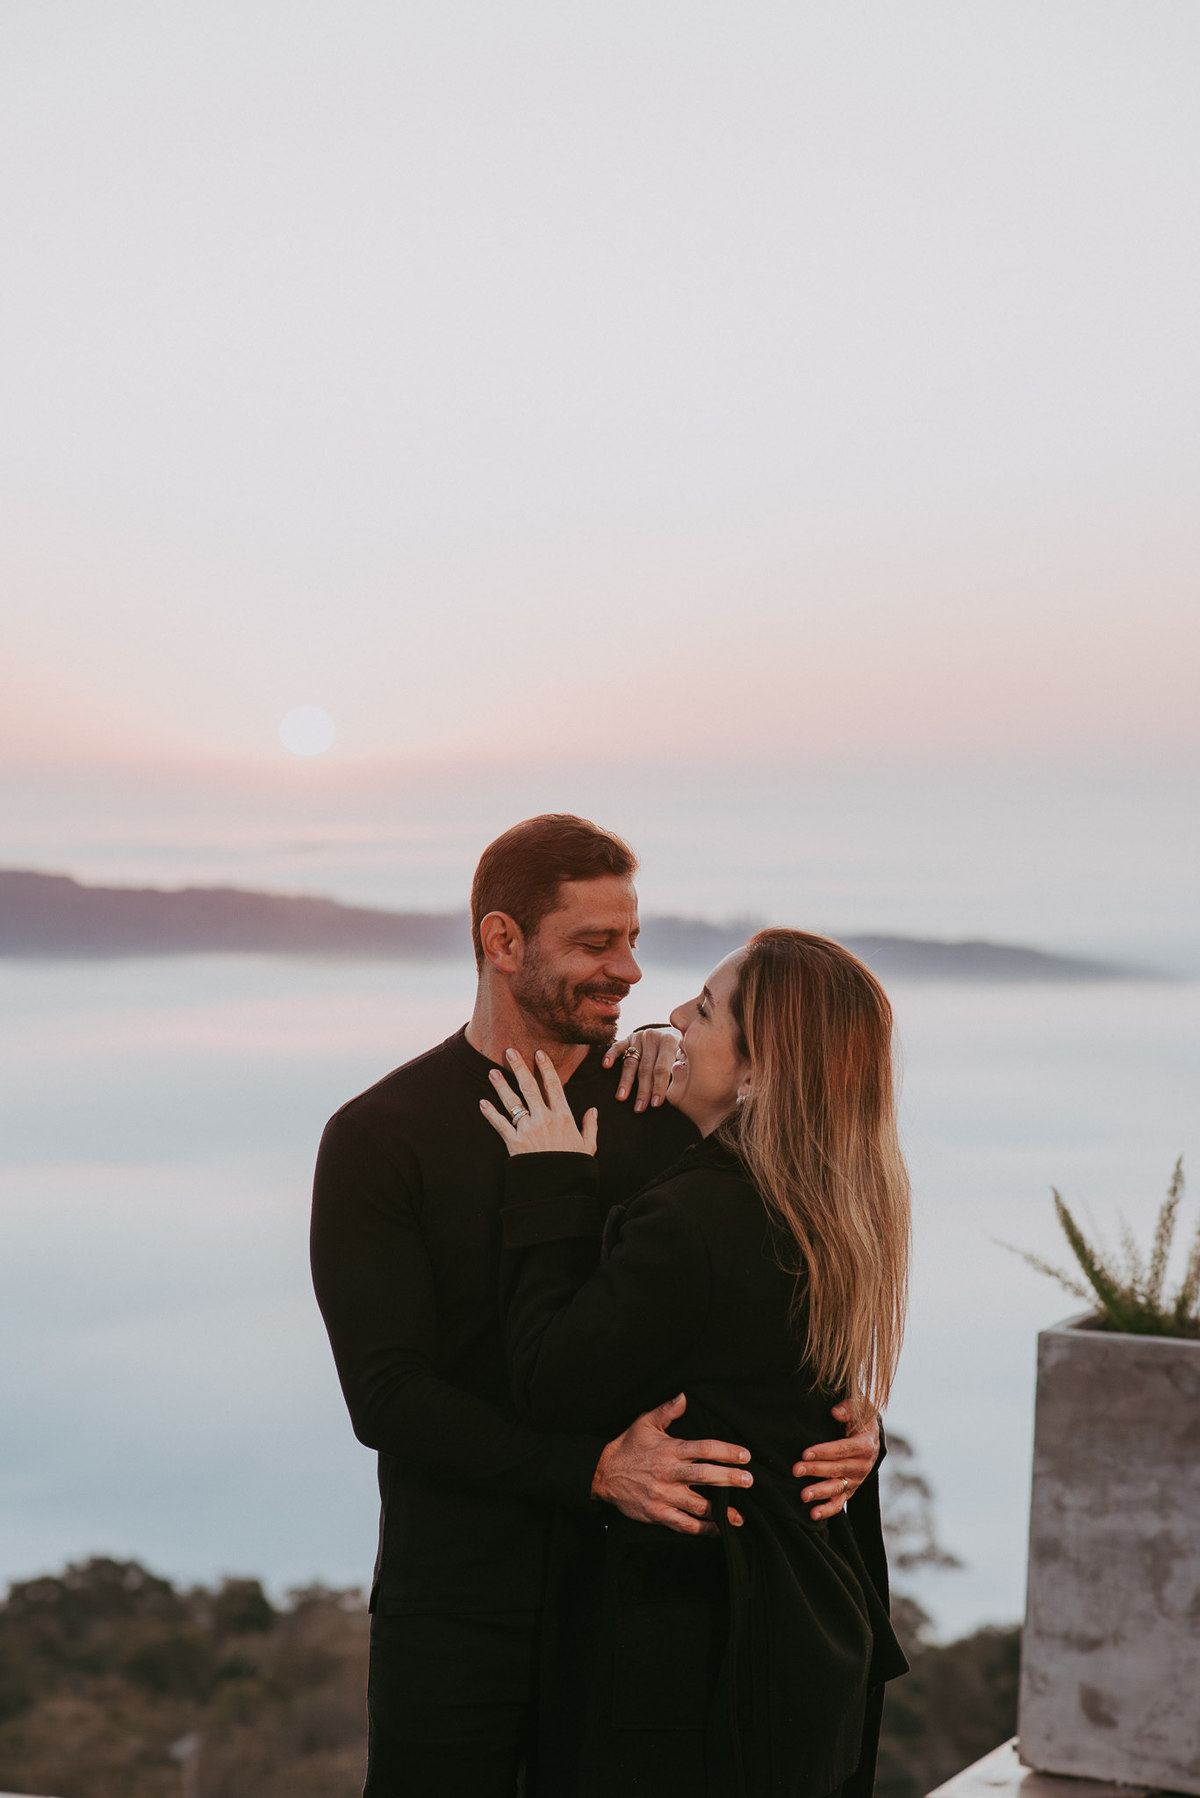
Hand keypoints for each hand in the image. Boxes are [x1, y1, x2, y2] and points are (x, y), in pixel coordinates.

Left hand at [479, 1050, 597, 1157]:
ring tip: (492, 1071)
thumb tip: (593, 1110)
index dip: (546, 1068)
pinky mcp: (514, 1143)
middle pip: (529, 1087)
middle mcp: (545, 1119)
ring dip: (501, 1086)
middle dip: (519, 1067)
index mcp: (564, 1117)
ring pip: (513, 1102)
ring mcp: (528, 1130)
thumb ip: (590, 1126)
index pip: (554, 1085)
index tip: (539, 1053)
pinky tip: (482, 1103)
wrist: (558, 1189)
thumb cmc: (573, 1167)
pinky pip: (500, 1124)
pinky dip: (490, 1114)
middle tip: (510, 1051)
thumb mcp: (588, 1146)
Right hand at [591, 1394, 751, 1537]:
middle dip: (730, 1479)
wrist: (602, 1474)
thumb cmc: (627, 1446)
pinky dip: (703, 1530)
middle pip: (706, 1476)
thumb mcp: (645, 1423)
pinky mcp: (657, 1514)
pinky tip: (718, 1531)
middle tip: (749, 1481)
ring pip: (698, 1505)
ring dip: (722, 1511)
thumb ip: (667, 1411)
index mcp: (670, 1450)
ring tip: (741, 1516)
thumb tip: (684, 1397)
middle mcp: (669, 1473)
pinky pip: (684, 1525)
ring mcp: (663, 1496)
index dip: (727, 1452)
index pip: (704, 1449)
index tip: (744, 1455)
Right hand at [602, 1026, 681, 1111]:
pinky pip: (618, 1046)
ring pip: (631, 1062)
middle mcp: (654, 1037)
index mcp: (670, 1042)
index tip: (656, 1104)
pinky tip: (606, 1065)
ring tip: (621, 1097)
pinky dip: (611, 1055)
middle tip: (639, 1108)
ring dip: (625, 1081)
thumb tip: (680, 1085)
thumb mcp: (687, 1055)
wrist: (678, 1029)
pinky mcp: (629, 1037)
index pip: (662, 1068)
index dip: (659, 1087)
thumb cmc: (683, 1050)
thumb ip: (682, 1067)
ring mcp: (640, 1037)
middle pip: (646, 1068)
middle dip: (643, 1090)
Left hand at [793, 1402, 879, 1520]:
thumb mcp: (859, 1407)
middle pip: (837, 1469)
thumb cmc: (860, 1418)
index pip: (842, 1449)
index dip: (824, 1452)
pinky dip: (827, 1510)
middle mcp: (863, 1465)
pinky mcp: (850, 1490)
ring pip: (837, 1488)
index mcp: (865, 1445)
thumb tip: (835, 1412)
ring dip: (820, 1492)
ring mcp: (856, 1480)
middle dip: (815, 1470)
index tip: (805, 1453)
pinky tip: (813, 1514)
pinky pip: (840, 1503)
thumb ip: (847, 1408)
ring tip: (803, 1495)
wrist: (871, 1435)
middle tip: (796, 1470)